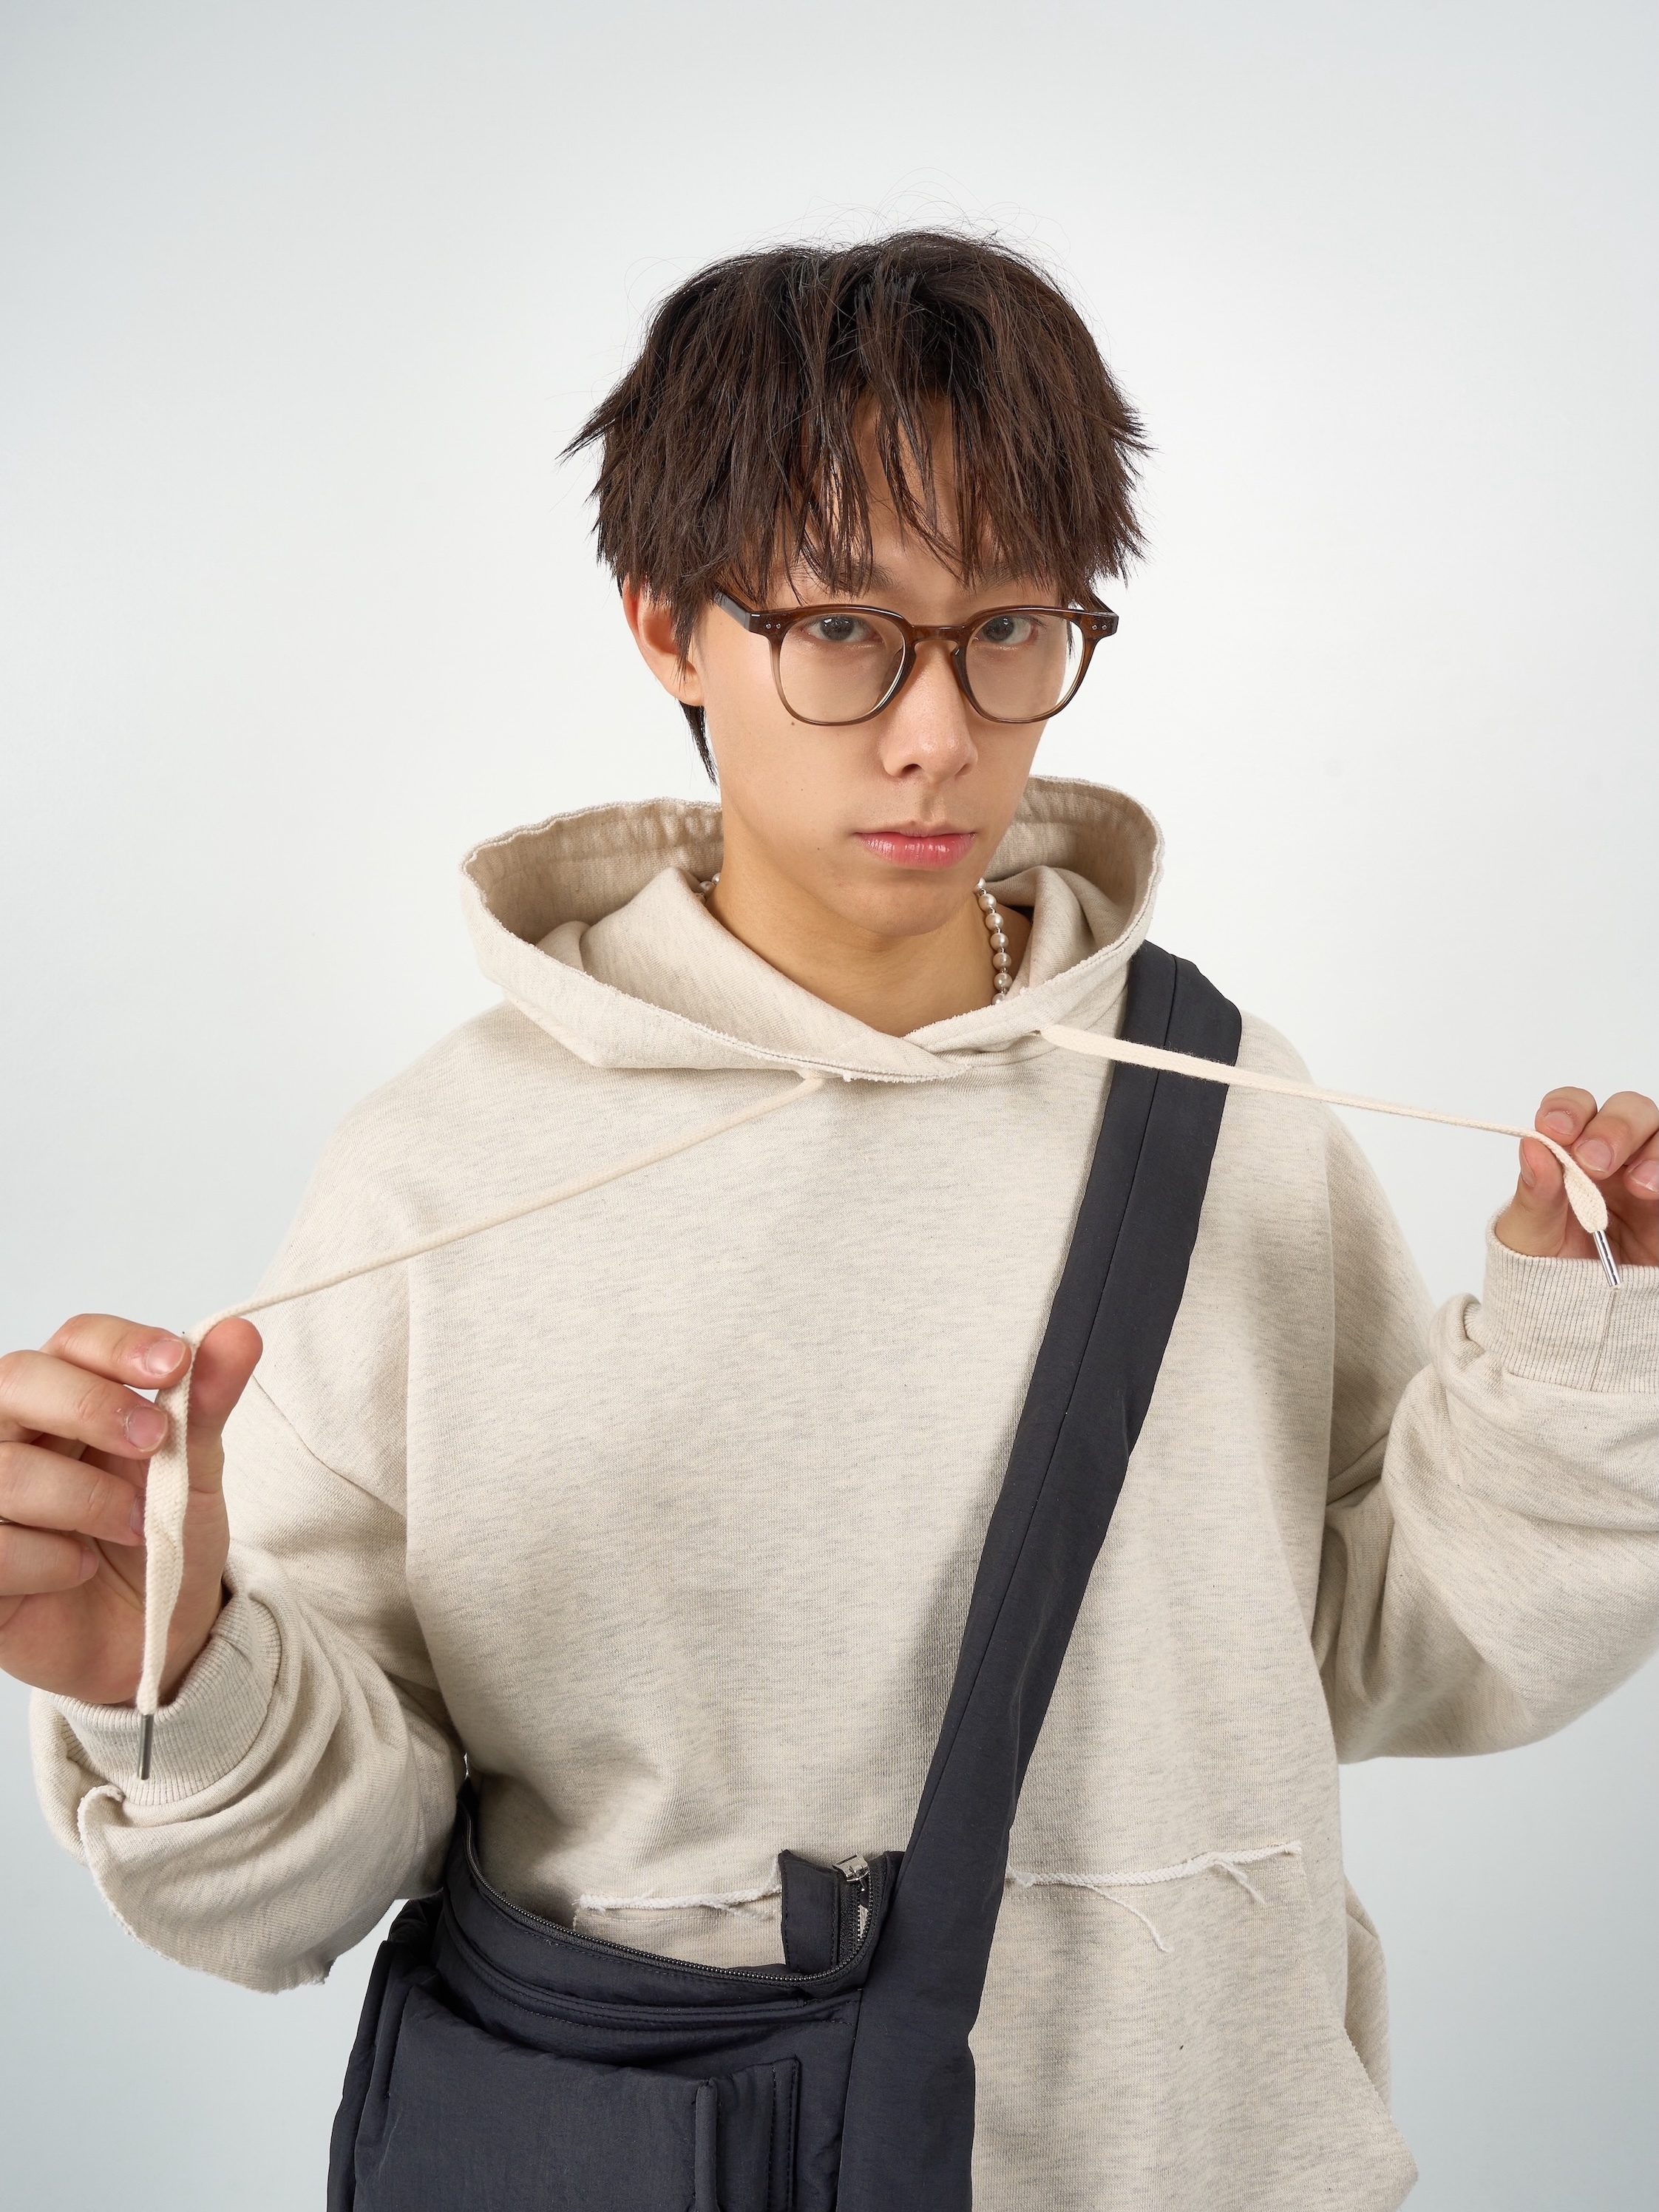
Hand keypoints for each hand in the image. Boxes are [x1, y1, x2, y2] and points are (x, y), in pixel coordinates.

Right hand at [0, 1315, 260, 1706]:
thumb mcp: (195, 1469)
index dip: (118, 1345)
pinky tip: (83, 1570)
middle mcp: (12, 1436)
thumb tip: (240, 1335)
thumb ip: (207, 1402)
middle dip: (91, 1406)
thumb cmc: (162, 1535)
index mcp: (66, 1397)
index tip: (174, 1364)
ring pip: (6, 1471)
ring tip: (137, 1527)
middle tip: (155, 1440)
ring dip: (89, 1500)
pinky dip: (53, 1561)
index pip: (73, 1340)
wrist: (156, 1629)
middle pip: (17, 1381)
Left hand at [1495, 1089, 1658, 1268]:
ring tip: (1639, 1188)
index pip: (1574, 1107)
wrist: (1572, 1316)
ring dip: (1655, 1151)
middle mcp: (1615, 1157)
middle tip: (1595, 1164)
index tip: (1556, 1129)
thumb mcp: (1527, 1237)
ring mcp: (1648, 1177)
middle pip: (1630, 1110)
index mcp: (1569, 1153)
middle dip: (1615, 1127)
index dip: (1568, 1109)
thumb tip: (1533, 1146)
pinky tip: (1654, 1193)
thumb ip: (1533, 1194)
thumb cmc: (1544, 1267)